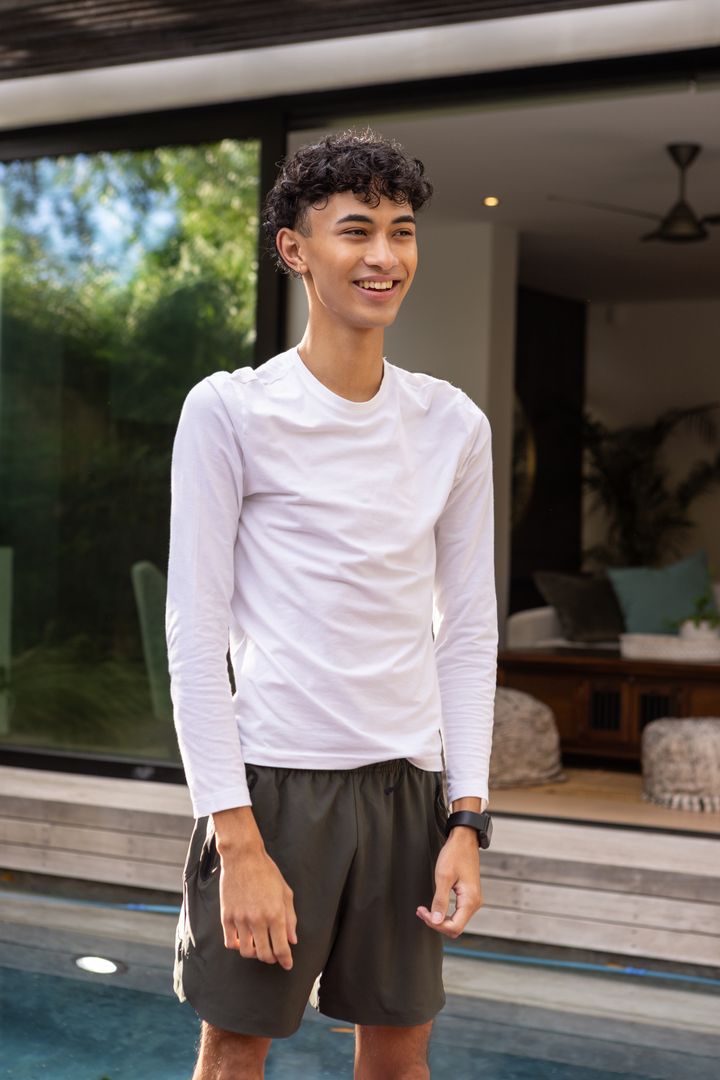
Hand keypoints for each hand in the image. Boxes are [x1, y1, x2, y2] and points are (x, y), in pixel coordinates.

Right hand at [218, 844, 297, 969]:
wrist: (243, 857)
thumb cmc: (267, 872)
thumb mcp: (285, 892)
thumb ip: (290, 918)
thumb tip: (292, 940)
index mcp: (275, 914)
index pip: (281, 948)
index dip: (285, 960)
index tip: (287, 965)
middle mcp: (258, 920)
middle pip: (264, 954)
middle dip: (271, 959)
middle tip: (274, 955)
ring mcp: (240, 919)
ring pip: (246, 952)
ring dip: (254, 954)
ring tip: (258, 946)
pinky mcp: (226, 916)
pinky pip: (230, 942)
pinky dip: (237, 945)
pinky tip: (243, 939)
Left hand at [416, 828, 482, 937]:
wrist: (464, 839)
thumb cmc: (455, 854)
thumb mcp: (443, 877)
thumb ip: (440, 901)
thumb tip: (435, 921)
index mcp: (470, 901)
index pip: (454, 927)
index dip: (436, 925)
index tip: (423, 912)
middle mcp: (474, 903)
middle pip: (455, 927)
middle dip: (436, 923)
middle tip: (421, 911)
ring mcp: (472, 900)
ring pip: (455, 921)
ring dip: (439, 918)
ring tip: (424, 910)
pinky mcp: (468, 896)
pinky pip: (457, 912)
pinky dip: (444, 912)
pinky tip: (433, 907)